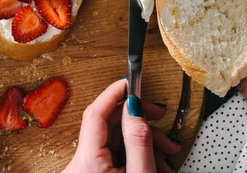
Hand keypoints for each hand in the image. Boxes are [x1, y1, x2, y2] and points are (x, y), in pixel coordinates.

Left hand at [64, 79, 180, 172]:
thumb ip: (138, 140)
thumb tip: (134, 107)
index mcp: (87, 163)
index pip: (95, 113)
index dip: (114, 93)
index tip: (130, 81)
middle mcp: (80, 165)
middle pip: (108, 124)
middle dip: (138, 119)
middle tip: (159, 114)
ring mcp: (86, 169)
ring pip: (115, 139)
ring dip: (143, 139)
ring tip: (166, 149)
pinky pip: (115, 153)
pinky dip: (136, 152)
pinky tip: (155, 160)